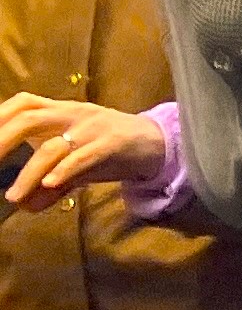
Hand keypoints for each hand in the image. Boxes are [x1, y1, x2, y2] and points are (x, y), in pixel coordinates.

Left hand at [0, 94, 167, 208]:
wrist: (158, 143)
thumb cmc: (110, 149)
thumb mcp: (76, 163)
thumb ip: (51, 182)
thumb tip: (26, 205)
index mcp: (61, 110)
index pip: (22, 104)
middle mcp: (73, 113)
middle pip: (28, 117)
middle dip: (1, 140)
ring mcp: (93, 128)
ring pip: (53, 146)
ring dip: (28, 172)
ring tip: (13, 196)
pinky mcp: (113, 143)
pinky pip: (83, 156)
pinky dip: (64, 171)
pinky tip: (49, 185)